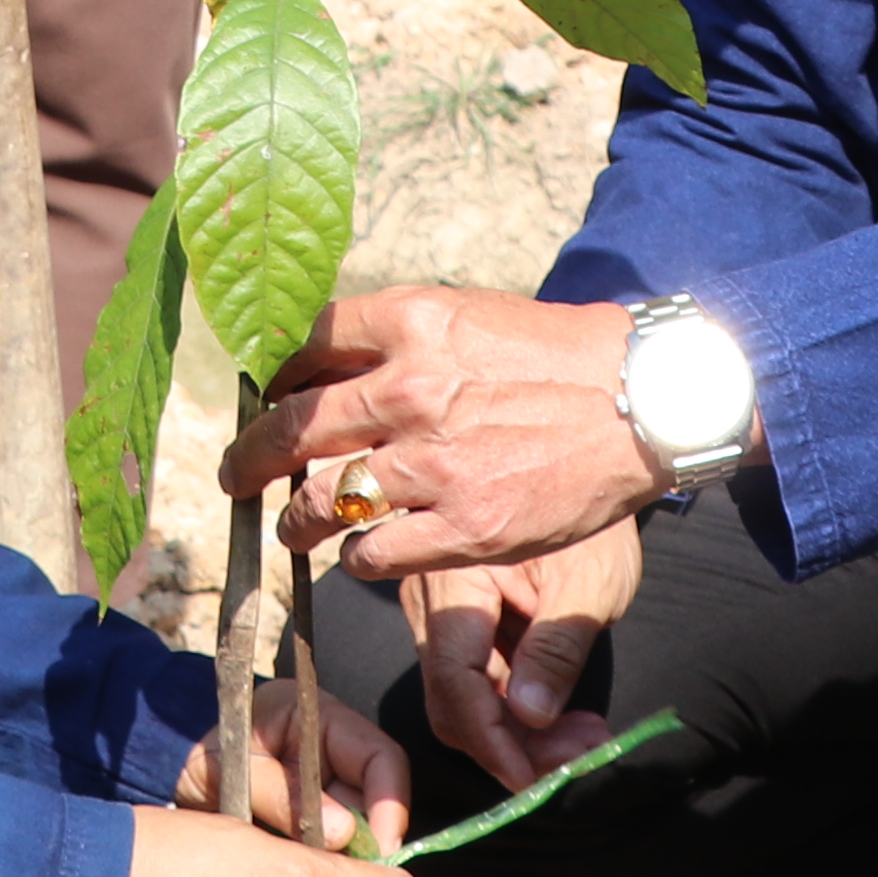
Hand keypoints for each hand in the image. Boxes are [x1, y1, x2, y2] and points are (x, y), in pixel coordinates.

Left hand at [169, 670, 414, 854]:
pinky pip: (334, 846)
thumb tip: (343, 834)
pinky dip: (326, 865)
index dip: (389, 802)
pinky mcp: (315, 819)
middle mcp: (331, 749)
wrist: (171, 777)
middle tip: (352, 876)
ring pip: (358, 827)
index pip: (379, 757)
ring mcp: (326, 786)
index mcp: (314, 716)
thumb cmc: (202, 759)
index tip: (382, 848)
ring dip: (346, 856)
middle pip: (374, 798)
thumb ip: (280, 795)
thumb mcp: (231, 770)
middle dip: (369, 840)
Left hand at [225, 283, 666, 575]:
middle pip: (292, 426)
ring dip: (296, 520)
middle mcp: (411, 388)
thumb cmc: (561, 357)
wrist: (644, 402)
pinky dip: (359, 558)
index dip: (274, 379)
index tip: (265, 399)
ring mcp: (434, 462)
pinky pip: (373, 553)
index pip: (306, 345)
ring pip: (323, 500)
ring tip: (291, 528)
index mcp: (413, 322)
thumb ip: (403, 338)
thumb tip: (329, 362)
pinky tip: (362, 555)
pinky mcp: (464, 526)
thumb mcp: (473, 317)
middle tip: (233, 474)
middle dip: (250, 456)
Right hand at [401, 523, 642, 795]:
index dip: (491, 741)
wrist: (590, 461)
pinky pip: (473, 672)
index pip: (454, 681)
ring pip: (460, 692)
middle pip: (450, 697)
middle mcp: (428, 593)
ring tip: (583, 733)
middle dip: (508, 743)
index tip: (533, 779)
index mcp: (454, 577)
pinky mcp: (456, 611)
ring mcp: (437, 603)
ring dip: (516, 726)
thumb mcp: (589, 586)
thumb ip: (555, 652)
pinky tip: (562, 709)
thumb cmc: (593, 516)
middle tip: (577, 754)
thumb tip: (528, 719)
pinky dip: (513, 699)